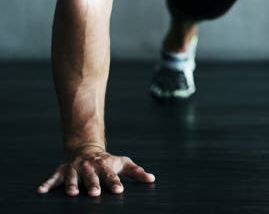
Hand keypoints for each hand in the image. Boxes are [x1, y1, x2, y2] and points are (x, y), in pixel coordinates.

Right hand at [37, 146, 154, 195]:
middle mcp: (89, 167)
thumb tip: (152, 179)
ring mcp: (74, 169)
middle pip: (91, 177)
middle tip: (95, 193)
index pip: (111, 175)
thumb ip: (136, 172)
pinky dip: (46, 184)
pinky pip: (52, 179)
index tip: (119, 190)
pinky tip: (40, 192)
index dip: (114, 182)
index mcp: (104, 166)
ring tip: (72, 193)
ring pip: (72, 178)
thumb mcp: (122, 163)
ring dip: (72, 185)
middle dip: (93, 185)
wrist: (86, 150)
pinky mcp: (61, 171)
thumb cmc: (107, 162)